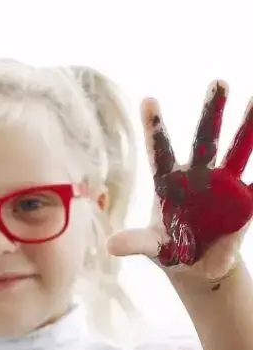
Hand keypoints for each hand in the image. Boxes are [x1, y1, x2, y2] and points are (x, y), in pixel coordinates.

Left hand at [107, 81, 252, 285]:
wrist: (198, 266)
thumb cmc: (171, 251)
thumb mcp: (153, 248)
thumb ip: (136, 243)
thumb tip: (110, 246)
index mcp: (170, 184)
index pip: (160, 151)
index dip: (154, 128)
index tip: (147, 100)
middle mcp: (199, 176)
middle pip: (205, 140)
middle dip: (211, 113)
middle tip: (218, 82)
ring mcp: (225, 184)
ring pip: (238, 150)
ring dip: (247, 126)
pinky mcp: (246, 200)